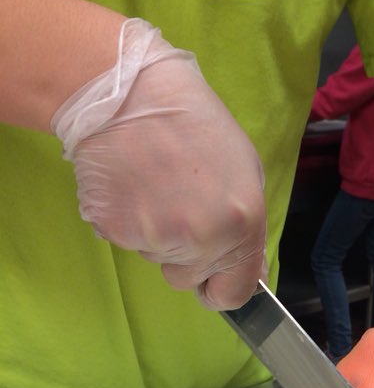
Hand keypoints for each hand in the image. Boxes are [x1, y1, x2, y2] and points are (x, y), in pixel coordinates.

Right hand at [52, 18, 266, 309]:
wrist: (128, 92)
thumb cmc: (194, 122)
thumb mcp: (244, 171)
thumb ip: (248, 228)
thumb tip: (247, 270)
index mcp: (241, 227)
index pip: (232, 295)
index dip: (222, 287)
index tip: (214, 274)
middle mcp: (200, 241)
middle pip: (188, 279)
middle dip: (185, 256)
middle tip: (178, 205)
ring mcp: (153, 239)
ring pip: (156, 259)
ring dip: (156, 233)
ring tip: (154, 184)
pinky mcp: (112, 231)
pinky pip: (124, 240)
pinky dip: (126, 220)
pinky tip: (130, 183)